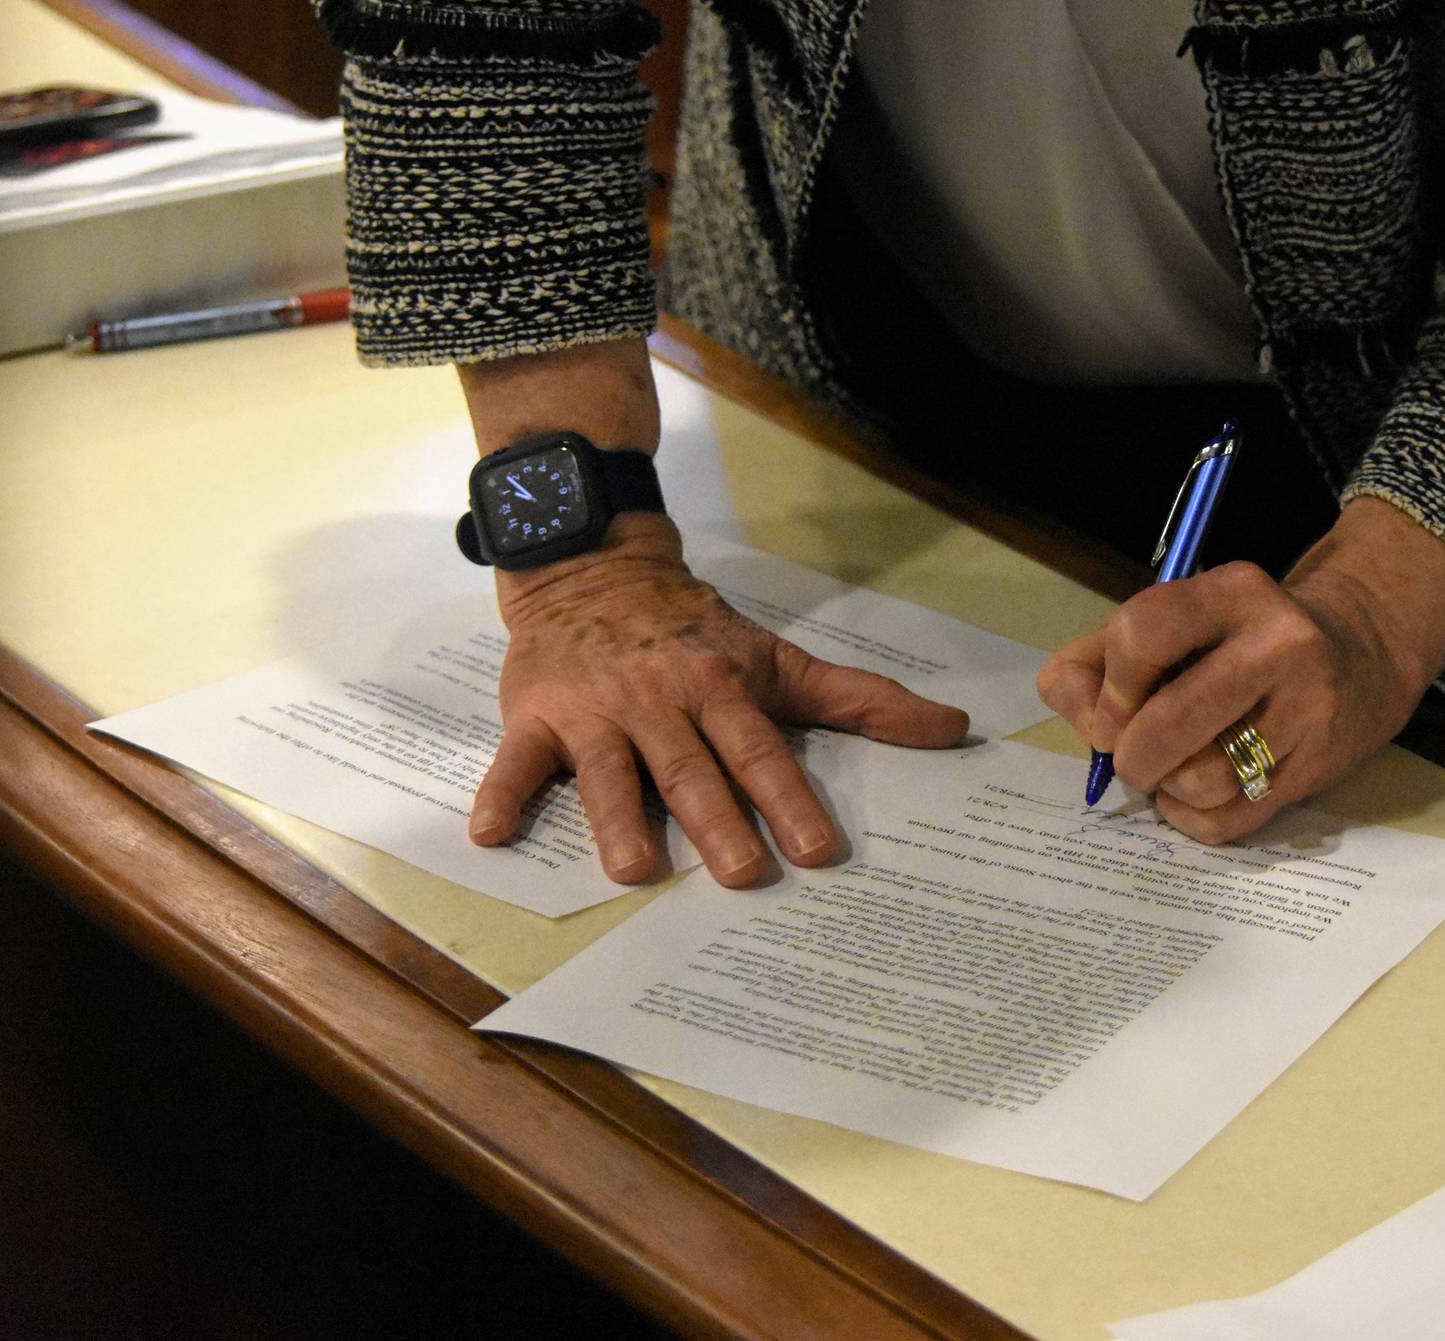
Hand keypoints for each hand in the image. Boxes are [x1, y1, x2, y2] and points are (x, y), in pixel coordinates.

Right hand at [471, 516, 969, 885]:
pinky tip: (491, 836)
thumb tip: (952, 730)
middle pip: (693, 769)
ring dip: (619, 820)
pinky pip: (517, 759)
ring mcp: (595, 709)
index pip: (761, 751)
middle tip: (745, 876)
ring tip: (633, 870)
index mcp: (722, 689)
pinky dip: (502, 795)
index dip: (790, 799)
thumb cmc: (697, 631)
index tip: (818, 850)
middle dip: (718, 822)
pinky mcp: (536, 714)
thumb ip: (859, 700)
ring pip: (611, 771)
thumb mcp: (779, 659)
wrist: (597, 568)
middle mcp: (661, 700)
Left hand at [1037, 497, 1444, 842]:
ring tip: (1175, 767)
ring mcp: (1307, 711)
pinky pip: (1226, 822)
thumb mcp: (1176, 619)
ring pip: (1197, 781)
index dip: (1110, 686)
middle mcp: (1279, 645)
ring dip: (1166, 788)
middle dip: (1129, 754)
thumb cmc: (1240, 639)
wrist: (1362, 655)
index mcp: (1233, 592)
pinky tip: (1198, 794)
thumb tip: (1078, 714)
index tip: (1114, 707)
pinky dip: (1191, 818)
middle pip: (1165, 724)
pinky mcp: (1318, 770)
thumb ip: (1099, 658)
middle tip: (1133, 754)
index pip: (1142, 634)